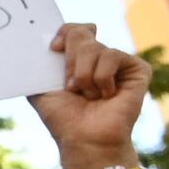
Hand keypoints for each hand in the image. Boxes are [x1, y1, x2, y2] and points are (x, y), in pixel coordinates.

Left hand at [30, 21, 149, 168]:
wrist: (84, 139)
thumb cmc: (64, 118)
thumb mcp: (40, 89)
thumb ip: (37, 65)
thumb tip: (31, 43)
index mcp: (79, 59)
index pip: (73, 29)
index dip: (63, 33)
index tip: (53, 49)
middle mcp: (100, 58)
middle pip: (81, 34)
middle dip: (70, 62)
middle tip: (72, 86)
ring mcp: (119, 63)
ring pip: (94, 47)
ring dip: (84, 76)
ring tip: (89, 96)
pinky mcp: (137, 68)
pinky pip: (112, 56)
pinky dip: (102, 78)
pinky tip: (107, 95)